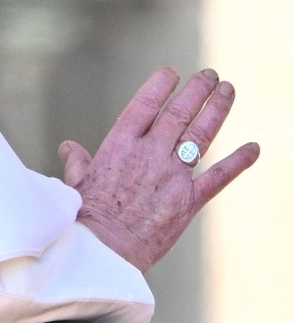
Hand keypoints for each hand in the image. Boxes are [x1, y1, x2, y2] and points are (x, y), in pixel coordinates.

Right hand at [59, 67, 258, 270]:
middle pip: (179, 113)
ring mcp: (171, 175)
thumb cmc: (85, 216)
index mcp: (119, 145)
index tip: (173, 73)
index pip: (145, 104)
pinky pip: (219, 176)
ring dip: (217, 110)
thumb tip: (69, 148)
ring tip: (228, 90)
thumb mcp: (77, 181)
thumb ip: (78, 160)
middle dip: (197, 91)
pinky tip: (253, 148)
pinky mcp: (189, 201)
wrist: (104, 250)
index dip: (161, 85)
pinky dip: (238, 161)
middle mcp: (149, 153)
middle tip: (210, 75)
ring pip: (200, 135)